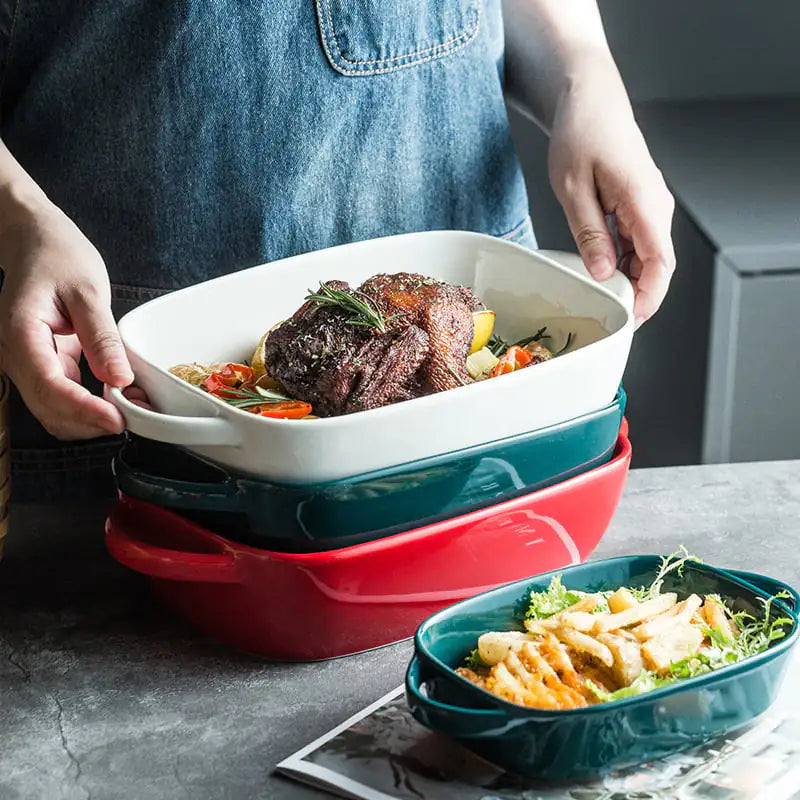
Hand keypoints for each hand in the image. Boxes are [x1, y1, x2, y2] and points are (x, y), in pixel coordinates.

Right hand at [0, 197, 132, 438]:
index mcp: (21, 332)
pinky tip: (117, 402)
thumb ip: (101, 338)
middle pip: (48, 407)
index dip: (83, 409)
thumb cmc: (57, 255)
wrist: (32, 238)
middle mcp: (15, 354)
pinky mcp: (42, 362)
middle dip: (89, 422)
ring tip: (130, 413)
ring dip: (88, 420)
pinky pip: (59, 395)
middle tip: (134, 419)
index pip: (49, 385)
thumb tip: (119, 379)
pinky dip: (86, 406)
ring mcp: (25, 361)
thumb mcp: (87, 291)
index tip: (118, 420)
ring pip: (51, 409)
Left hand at [547, 54, 675, 323]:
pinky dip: (623, 262)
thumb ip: (590, 234)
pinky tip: (602, 273)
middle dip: (638, 295)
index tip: (632, 319)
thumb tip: (603, 273)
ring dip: (628, 280)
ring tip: (601, 300)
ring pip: (647, 256)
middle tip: (609, 318)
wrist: (589, 100)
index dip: (649, 296)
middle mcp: (655, 205)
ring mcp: (649, 205)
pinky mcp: (639, 205)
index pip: (660, 262)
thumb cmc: (581, 134)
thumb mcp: (573, 189)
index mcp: (643, 200)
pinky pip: (637, 243)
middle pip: (657, 264)